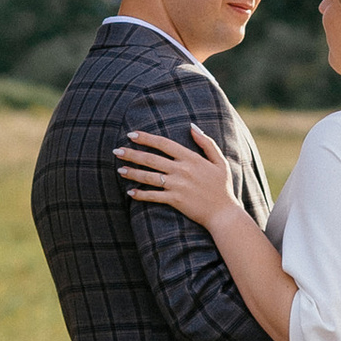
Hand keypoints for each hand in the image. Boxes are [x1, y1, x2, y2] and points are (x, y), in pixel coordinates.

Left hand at [114, 122, 239, 229]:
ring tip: (119, 170)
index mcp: (191, 158)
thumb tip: (192, 126)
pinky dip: (140, 194)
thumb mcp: (220, 161)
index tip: (131, 134)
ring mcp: (177, 186)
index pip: (164, 144)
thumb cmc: (223, 187)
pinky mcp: (175, 201)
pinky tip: (130, 192)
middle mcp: (182, 170)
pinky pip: (153, 196)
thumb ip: (207, 143)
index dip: (146, 138)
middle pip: (151, 159)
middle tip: (116, 150)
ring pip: (149, 177)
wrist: (224, 214)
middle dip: (132, 154)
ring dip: (132, 172)